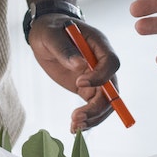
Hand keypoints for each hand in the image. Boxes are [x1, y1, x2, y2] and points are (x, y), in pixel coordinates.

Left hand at [26, 17, 120, 131]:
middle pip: (112, 89)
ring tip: (74, 125)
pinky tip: (74, 127)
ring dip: (93, 117)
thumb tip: (79, 65)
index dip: (101, 76)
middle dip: (98, 107)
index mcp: (98, 44)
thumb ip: (64, 49)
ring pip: (105, 103)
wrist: (44, 35)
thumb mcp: (51, 35)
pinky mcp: (86, 88)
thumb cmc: (50, 29)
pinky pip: (93, 106)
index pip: (111, 63)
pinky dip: (87, 119)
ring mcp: (95, 77)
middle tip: (77, 117)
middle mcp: (101, 63)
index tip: (79, 83)